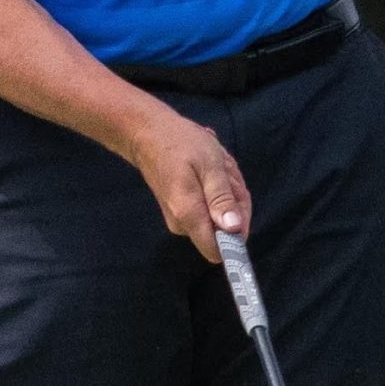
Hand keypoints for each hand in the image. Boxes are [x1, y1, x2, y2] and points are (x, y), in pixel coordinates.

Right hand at [125, 101, 250, 259]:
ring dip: (227, 193)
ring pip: (220, 216)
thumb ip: (221, 198)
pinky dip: (217, 191)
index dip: (236, 233)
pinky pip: (210, 208)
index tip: (236, 202)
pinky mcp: (182, 212)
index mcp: (189, 215)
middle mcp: (183, 224)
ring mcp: (181, 219)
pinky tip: (210, 171)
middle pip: (225, 230)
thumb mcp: (210, 165)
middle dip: (234, 202)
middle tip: (225, 173)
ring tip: (215, 168)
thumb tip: (233, 230)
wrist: (148, 134)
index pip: (217, 251)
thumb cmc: (181, 144)